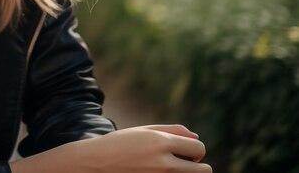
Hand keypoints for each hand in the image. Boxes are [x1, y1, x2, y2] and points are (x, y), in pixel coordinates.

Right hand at [66, 124, 210, 172]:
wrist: (96, 164)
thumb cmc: (120, 144)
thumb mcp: (143, 131)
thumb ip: (171, 131)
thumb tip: (196, 136)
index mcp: (161, 142)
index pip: (198, 148)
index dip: (195, 150)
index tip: (186, 153)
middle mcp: (164, 163)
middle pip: (204, 170)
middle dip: (197, 166)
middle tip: (183, 164)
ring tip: (173, 169)